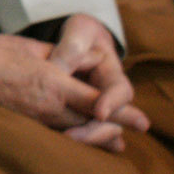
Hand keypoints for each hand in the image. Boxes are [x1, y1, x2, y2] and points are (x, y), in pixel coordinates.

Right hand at [0, 20, 148, 151]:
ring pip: (76, 134)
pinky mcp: (24, 125)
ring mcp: (35, 119)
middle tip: (134, 133)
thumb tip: (88, 61)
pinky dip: (73, 139)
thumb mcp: (31, 47)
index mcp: (53, 82)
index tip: (143, 121)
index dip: (122, 113)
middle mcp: (48, 106)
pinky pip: (55, 136)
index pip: (97, 101)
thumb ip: (63, 57)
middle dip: (115, 129)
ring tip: (115, 142)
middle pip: (91, 124)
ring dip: (97, 137)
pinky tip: (80, 140)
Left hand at [47, 14, 149, 147]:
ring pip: (94, 128)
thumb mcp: (80, 32)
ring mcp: (94, 106)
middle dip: (94, 131)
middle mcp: (107, 95)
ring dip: (82, 137)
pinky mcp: (77, 112)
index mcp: (113, 74)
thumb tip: (58, 68)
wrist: (79, 39)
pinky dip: (69, 134)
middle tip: (72, 136)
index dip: (113, 104)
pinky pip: (77, 126)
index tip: (100, 113)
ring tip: (63, 141)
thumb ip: (72, 49)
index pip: (120, 91)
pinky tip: (54, 141)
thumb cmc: (82, 33)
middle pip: (109, 120)